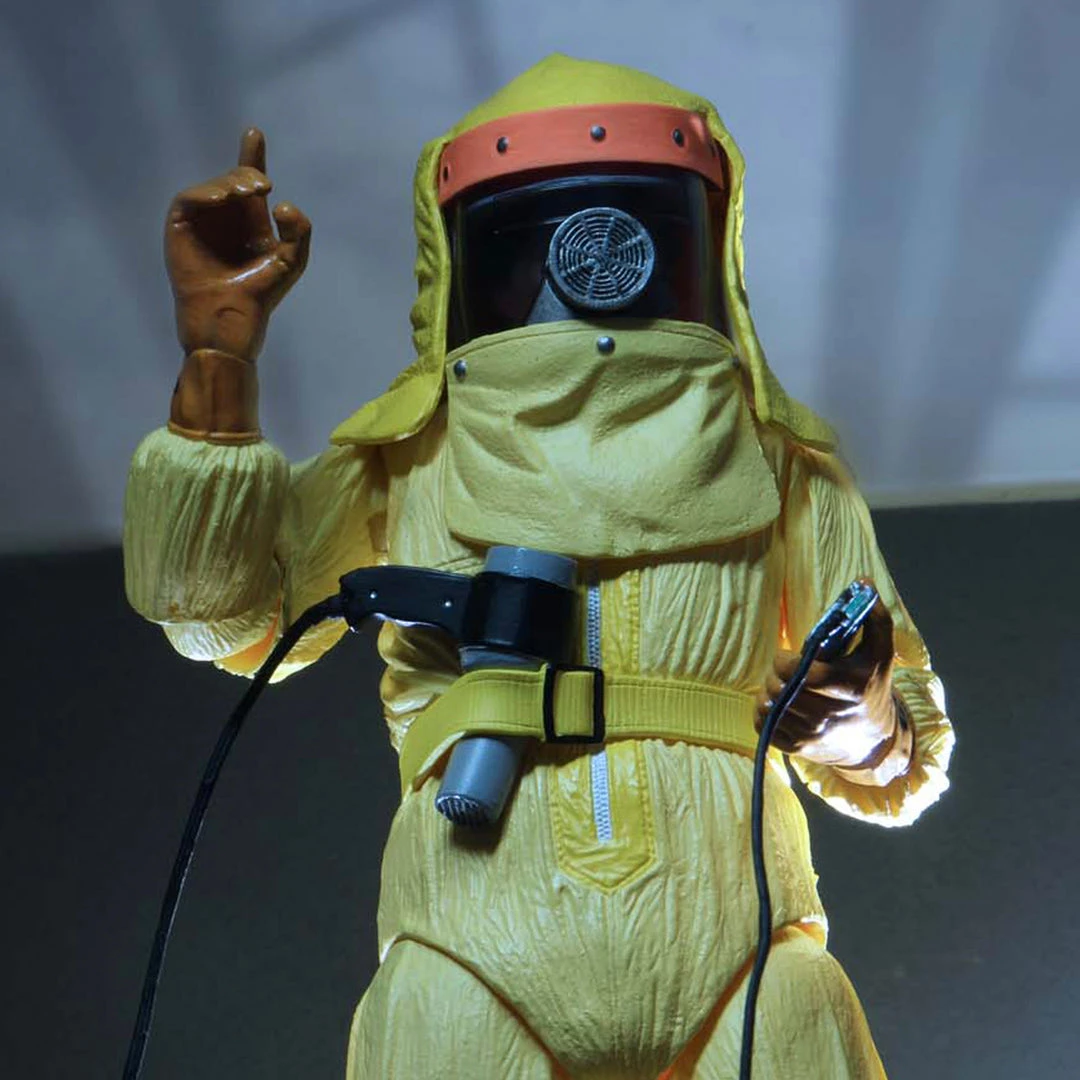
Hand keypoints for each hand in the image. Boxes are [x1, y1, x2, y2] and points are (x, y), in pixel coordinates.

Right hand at [165, 128, 310, 361]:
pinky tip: (221, 198)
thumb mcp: (291, 262)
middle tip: (262, 184)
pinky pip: (188, 199)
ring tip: (248, 192)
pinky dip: (205, 194)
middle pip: (233, 179)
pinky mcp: (180, 228)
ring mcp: (202, 222)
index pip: (250, 183)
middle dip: (247, 172)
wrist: (231, 319)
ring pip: (213, 187)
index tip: (254, 132)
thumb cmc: (260, 296)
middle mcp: (226, 219)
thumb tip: (281, 203)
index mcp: (250, 223)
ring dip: (230, 183)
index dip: (252, 156)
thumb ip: (299, 232)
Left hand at [756, 596, 900, 769]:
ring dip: (769, 690)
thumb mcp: (881, 652)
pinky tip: (777, 704)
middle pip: (781, 688)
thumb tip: (863, 582)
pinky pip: (762, 725)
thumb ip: (874, 617)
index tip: (791, 656)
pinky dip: (763, 711)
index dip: (786, 661)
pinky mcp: (796, 748)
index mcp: (848, 688)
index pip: (800, 673)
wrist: (873, 741)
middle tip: (784, 669)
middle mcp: (828, 715)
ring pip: (769, 706)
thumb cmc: (871, 687)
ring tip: (781, 684)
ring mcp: (811, 735)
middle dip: (776, 674)